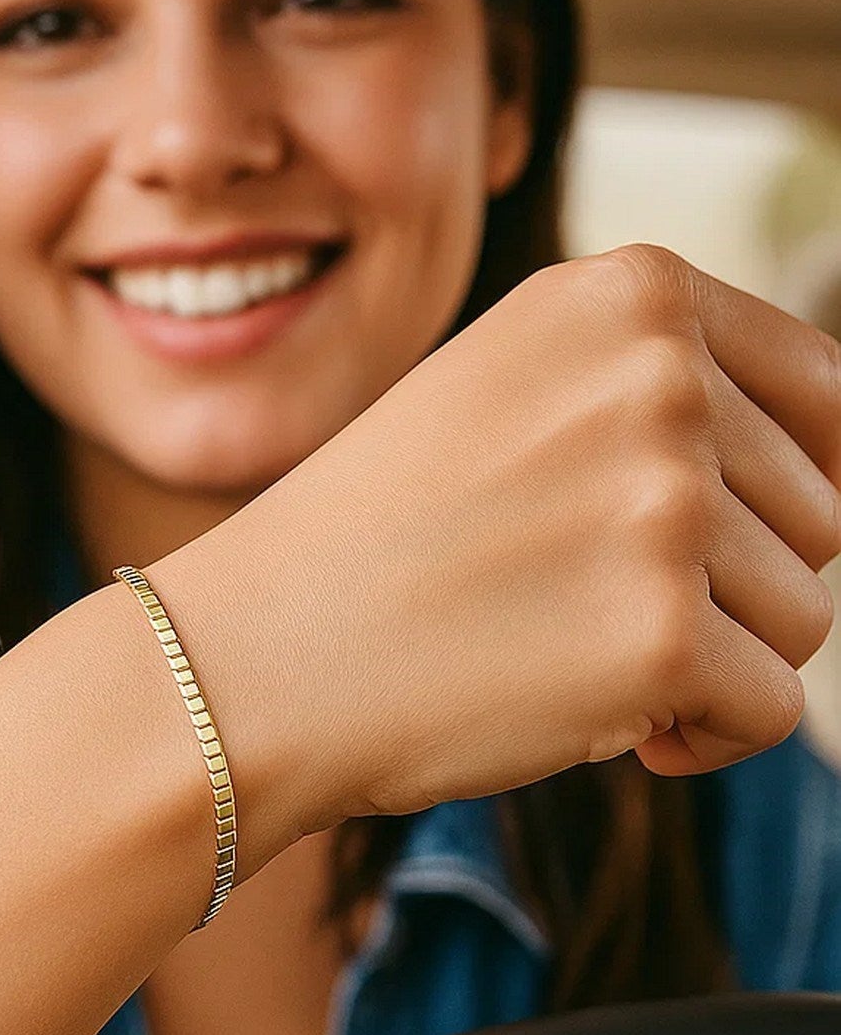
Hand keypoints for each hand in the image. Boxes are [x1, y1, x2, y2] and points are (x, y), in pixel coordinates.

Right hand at [158, 245, 840, 857]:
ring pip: (801, 617)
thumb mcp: (503, 395)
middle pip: (817, 515)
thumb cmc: (366, 543)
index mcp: (620, 296)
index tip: (696, 542)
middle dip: (728, 582)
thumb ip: (649, 391)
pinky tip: (603, 724)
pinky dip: (700, 738)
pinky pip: (770, 711)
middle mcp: (657, 378)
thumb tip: (831, 461)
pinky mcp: (658, 632)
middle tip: (586, 604)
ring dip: (707, 659)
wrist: (251, 654)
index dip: (777, 489)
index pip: (824, 390)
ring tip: (569, 653)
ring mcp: (660, 502)